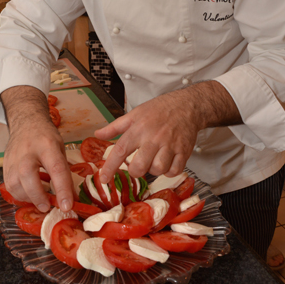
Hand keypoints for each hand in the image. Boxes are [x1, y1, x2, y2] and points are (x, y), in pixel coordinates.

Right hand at [1, 86, 73, 212]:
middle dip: (39, 196)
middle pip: (29, 178)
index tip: (67, 206)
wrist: (25, 123)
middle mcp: (27, 152)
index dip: (62, 190)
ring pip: (16, 186)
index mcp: (47, 145)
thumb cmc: (46, 137)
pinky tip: (30, 194)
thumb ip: (64, 171)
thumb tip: (70, 197)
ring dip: (30, 198)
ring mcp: (13, 160)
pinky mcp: (5, 167)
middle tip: (48, 206)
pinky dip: (21, 195)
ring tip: (41, 200)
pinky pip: (10, 187)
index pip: (56, 169)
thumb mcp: (60, 148)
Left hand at [96, 81, 240, 183]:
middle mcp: (153, 138)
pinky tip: (167, 162)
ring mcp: (170, 145)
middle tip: (138, 165)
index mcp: (138, 128)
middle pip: (139, 166)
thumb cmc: (159, 110)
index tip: (103, 178)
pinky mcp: (184, 150)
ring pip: (158, 169)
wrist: (186, 105)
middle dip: (135, 171)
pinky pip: (174, 170)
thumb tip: (98, 134)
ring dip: (153, 170)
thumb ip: (115, 127)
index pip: (120, 150)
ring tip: (154, 160)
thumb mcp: (134, 114)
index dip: (110, 167)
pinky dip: (169, 171)